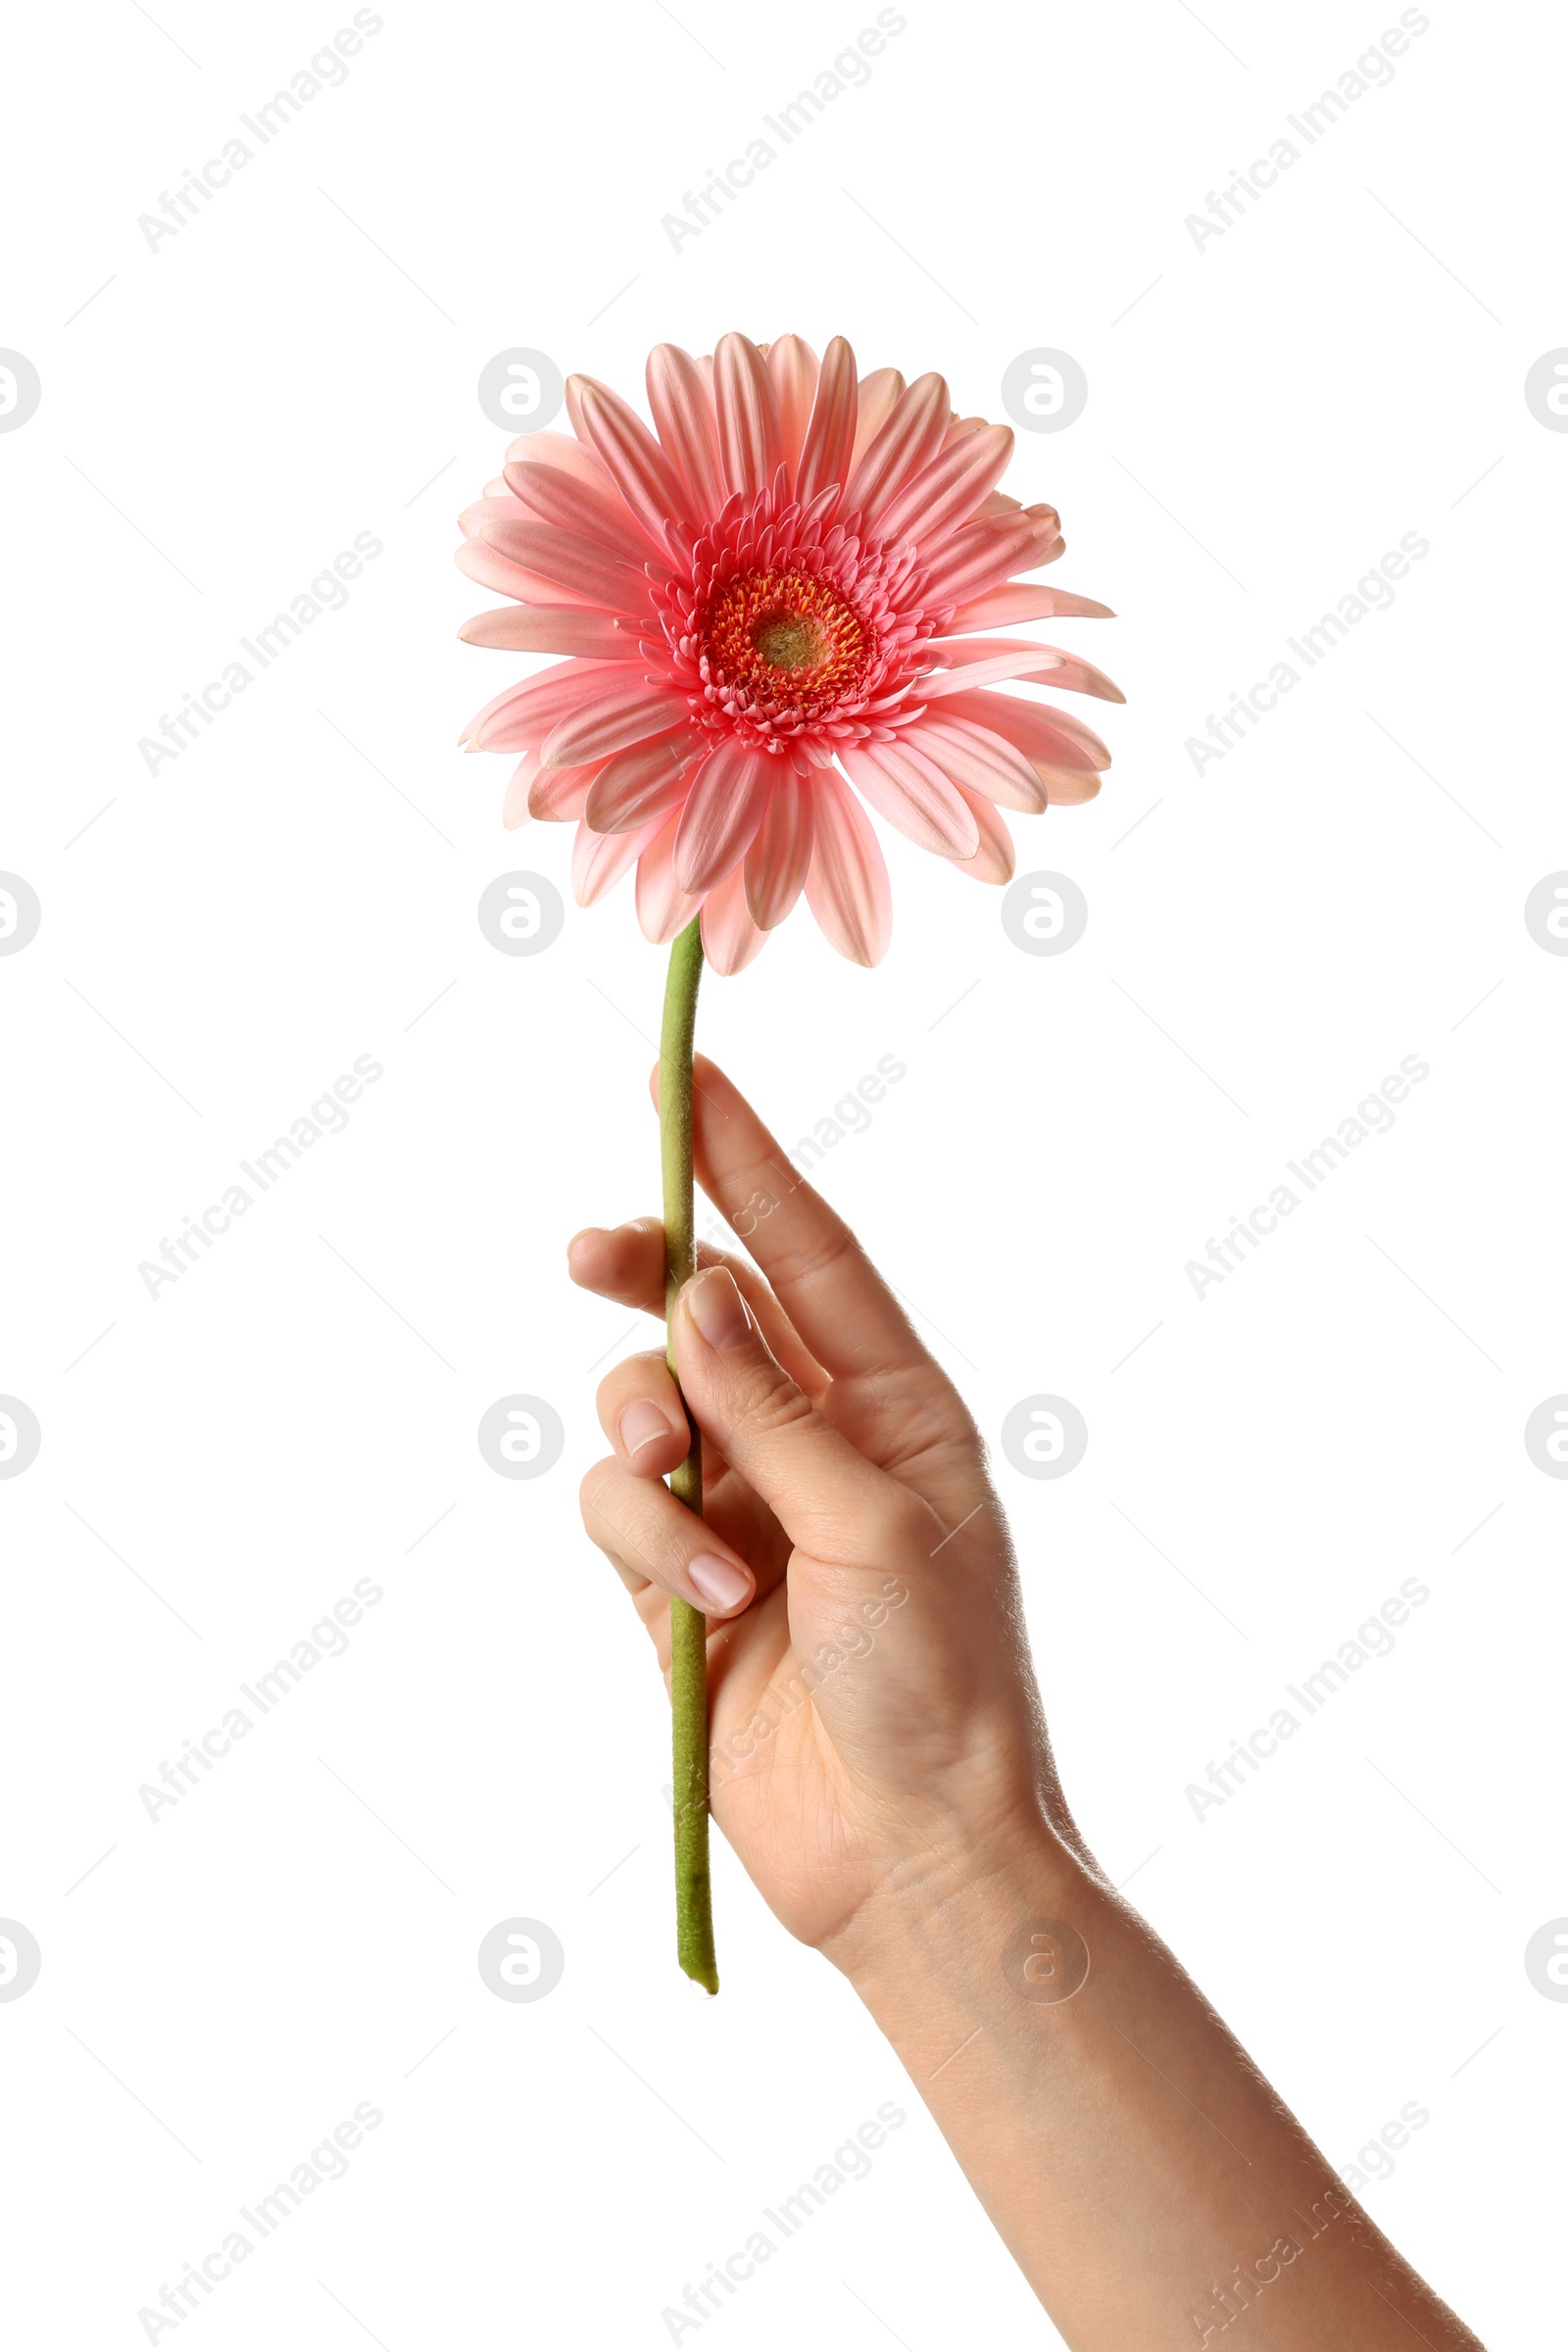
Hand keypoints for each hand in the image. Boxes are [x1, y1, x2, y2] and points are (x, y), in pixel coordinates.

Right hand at [569, 1056, 1083, 1959]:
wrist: (911, 1856)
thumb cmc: (940, 1685)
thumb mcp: (876, 1525)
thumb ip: (773, 1410)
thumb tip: (699, 1292)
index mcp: (895, 1403)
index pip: (807, 1255)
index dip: (745, 1161)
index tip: (685, 1072)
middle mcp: (812, 1439)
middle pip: (702, 1313)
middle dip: (646, 1279)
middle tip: (597, 1252)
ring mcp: (739, 1508)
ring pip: (642, 1408)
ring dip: (646, 1443)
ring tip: (690, 1514)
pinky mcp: (675, 1584)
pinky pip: (617, 1510)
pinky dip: (642, 1541)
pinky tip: (699, 1606)